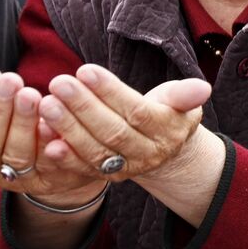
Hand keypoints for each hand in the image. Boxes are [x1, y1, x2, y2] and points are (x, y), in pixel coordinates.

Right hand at [0, 69, 103, 205]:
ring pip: (19, 154)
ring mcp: (23, 179)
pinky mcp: (54, 181)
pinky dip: (51, 145)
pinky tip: (53, 126)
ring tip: (32, 95)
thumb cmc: (18, 132)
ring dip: (23, 124)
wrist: (60, 164)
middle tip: (11, 80)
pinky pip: (51, 165)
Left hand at [37, 65, 211, 181]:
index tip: (85, 70)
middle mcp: (148, 153)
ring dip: (69, 129)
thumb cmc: (166, 112)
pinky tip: (44, 140)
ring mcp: (128, 169)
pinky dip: (64, 157)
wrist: (165, 150)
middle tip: (58, 83)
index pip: (137, 111)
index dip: (111, 92)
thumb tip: (203, 87)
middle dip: (83, 107)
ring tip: (46, 103)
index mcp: (168, 131)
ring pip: (96, 151)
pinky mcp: (107, 178)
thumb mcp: (178, 99)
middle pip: (114, 132)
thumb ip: (185, 94)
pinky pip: (84, 170)